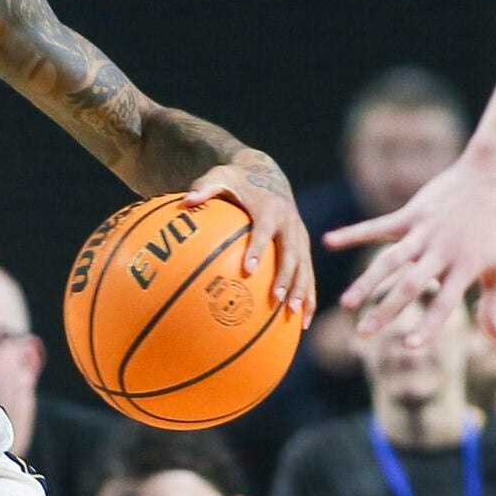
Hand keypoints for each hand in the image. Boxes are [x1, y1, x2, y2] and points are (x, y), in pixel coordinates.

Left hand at [184, 163, 315, 320]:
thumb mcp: (221, 176)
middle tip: (276, 299)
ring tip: (295, 315)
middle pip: (291, 253)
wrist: (268, 174)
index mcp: (269, 208)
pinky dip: (309, 295)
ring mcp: (299, 235)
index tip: (248, 269)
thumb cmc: (238, 180)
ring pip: (304, 266)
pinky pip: (308, 272)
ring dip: (302, 290)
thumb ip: (205, 187)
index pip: (264, 230)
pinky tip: (303, 321)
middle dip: (285, 277)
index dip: (258, 248)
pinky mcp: (303, 245)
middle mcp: (289, 223)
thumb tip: (186, 200)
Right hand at [323, 154, 495, 347]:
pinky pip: (377, 226)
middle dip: (386, 310)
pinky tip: (329, 242)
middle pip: (410, 285)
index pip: (445, 302)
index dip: (428, 324)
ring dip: (366, 282)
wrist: (492, 177)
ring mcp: (424, 231)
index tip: (409, 347)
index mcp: (465, 267)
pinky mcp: (410, 214)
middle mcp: (442, 250)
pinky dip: (353, 233)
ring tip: (346, 304)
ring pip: (390, 260)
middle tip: (363, 334)